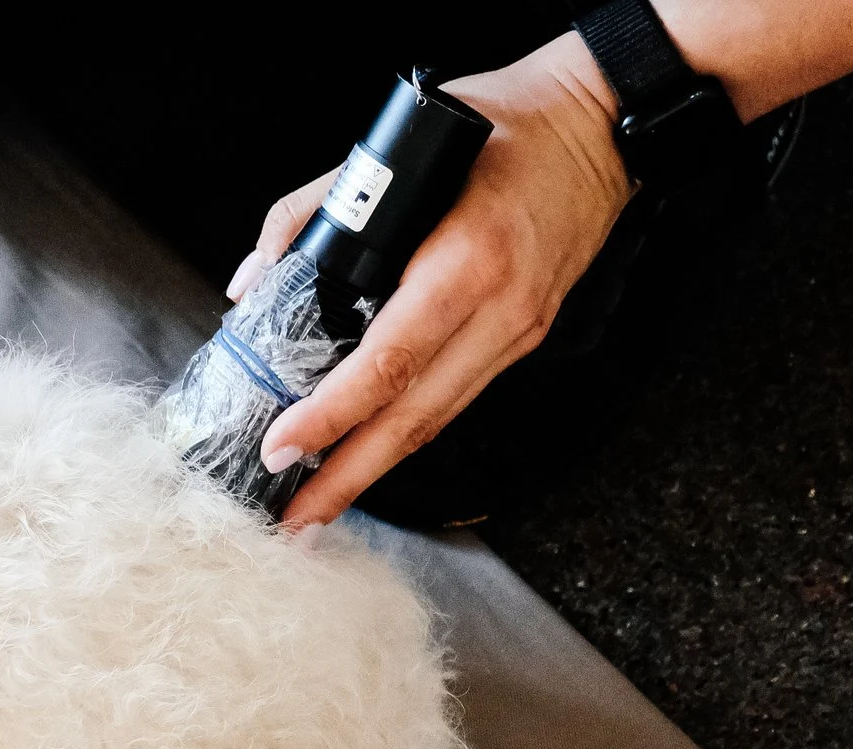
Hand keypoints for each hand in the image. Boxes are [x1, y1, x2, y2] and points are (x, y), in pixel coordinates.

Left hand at [237, 36, 632, 526]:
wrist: (599, 124)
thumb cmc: (498, 125)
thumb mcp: (394, 149)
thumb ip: (312, 212)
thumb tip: (253, 280)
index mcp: (462, 261)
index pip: (385, 363)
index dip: (330, 416)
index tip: (281, 449)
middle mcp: (498, 309)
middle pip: (412, 418)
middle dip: (346, 478)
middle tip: (293, 520)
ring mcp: (518, 330)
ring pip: (437, 420)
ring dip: (375, 469)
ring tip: (321, 503)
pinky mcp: (526, 335)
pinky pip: (458, 397)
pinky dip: (410, 431)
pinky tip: (371, 451)